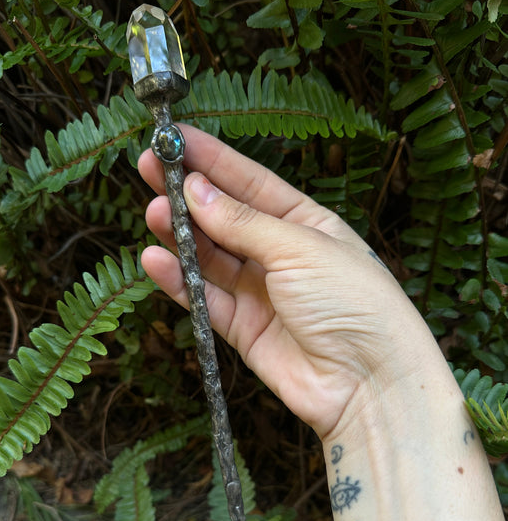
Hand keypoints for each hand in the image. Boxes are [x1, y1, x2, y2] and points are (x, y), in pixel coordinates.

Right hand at [138, 125, 447, 442]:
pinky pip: (205, 299)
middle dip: (187, 194)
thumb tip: (196, 190)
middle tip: (150, 168)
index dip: (213, 160)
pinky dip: (180, 281)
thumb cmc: (354, 303)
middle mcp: (281, 255)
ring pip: (210, 258)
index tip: (176, 138)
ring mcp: (261, 293)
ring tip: (153, 213)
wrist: (370, 383)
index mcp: (306, 224)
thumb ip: (243, 222)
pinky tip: (156, 260)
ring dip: (180, 235)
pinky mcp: (244, 330)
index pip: (251, 183)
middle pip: (224, 218)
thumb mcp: (300, 248)